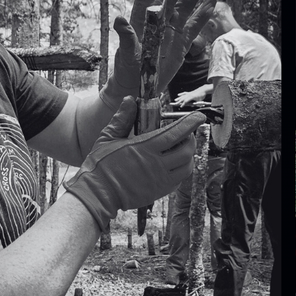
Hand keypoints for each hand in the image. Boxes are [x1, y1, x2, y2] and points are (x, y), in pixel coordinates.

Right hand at [62, 96, 208, 225]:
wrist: (96, 194)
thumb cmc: (100, 165)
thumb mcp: (108, 138)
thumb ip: (122, 119)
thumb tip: (130, 100)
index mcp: (145, 148)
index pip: (176, 132)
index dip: (191, 123)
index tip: (199, 116)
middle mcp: (156, 164)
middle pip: (186, 150)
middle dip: (190, 139)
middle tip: (185, 134)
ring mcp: (160, 180)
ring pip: (187, 166)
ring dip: (188, 156)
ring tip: (180, 149)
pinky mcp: (159, 192)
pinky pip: (178, 180)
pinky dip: (181, 170)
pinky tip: (172, 164)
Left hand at [109, 0, 216, 99]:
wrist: (138, 86)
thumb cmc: (127, 68)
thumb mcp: (126, 53)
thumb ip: (125, 36)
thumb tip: (119, 19)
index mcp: (141, 21)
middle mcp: (158, 22)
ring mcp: (171, 30)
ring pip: (185, 8)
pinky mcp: (182, 42)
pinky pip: (195, 25)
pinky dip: (204, 14)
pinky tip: (212, 0)